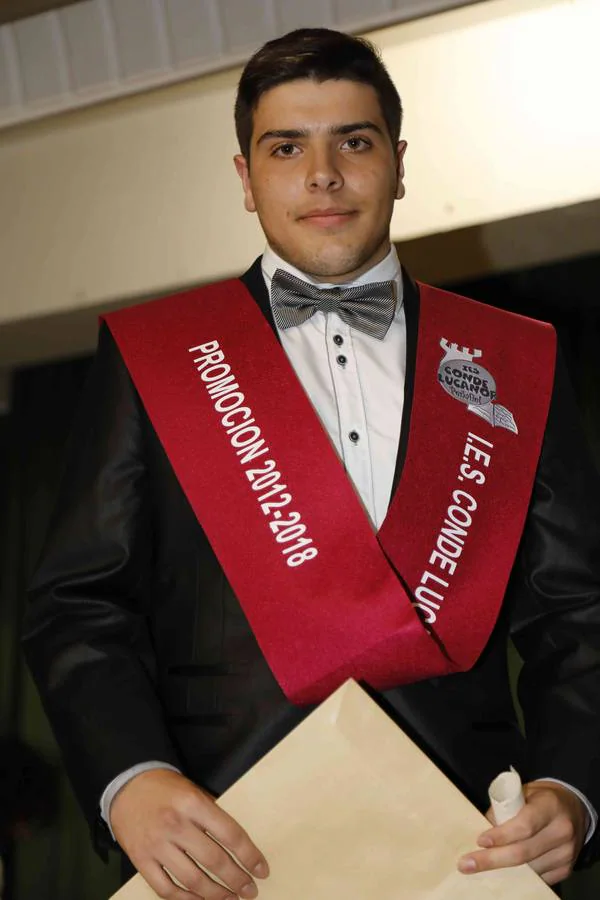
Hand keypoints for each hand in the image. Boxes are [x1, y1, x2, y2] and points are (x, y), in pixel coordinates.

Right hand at [110, 768, 268, 898]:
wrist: (127, 785)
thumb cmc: (166, 788)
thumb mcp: (193, 791)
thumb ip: (212, 815)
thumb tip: (237, 846)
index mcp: (193, 803)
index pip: (230, 834)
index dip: (249, 855)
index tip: (261, 869)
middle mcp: (175, 825)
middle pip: (214, 860)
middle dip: (237, 879)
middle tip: (250, 890)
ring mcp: (156, 845)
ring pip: (192, 880)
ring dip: (216, 895)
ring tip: (231, 899)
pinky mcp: (141, 860)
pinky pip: (166, 889)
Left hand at [458, 781, 586, 885]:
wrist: (572, 809)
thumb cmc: (540, 799)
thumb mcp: (523, 792)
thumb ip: (504, 809)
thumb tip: (482, 831)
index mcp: (550, 806)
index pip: (525, 825)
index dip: (501, 835)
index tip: (480, 841)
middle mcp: (561, 831)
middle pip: (523, 852)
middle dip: (492, 860)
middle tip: (466, 864)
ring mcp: (566, 853)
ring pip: (529, 869)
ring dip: (503, 871)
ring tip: (479, 869)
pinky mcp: (566, 869)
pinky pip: (538, 878)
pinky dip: (518, 877)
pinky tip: (502, 875)